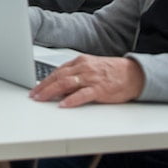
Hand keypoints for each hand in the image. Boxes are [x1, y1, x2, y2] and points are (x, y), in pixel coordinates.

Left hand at [31, 55, 145, 107]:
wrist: (134, 74)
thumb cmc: (112, 72)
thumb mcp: (91, 68)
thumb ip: (76, 74)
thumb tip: (59, 85)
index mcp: (80, 62)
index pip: (57, 71)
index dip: (44, 80)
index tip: (35, 88)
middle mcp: (83, 68)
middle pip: (58, 77)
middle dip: (43, 86)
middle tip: (33, 95)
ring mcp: (91, 78)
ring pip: (66, 84)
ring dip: (51, 92)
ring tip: (41, 99)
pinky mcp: (100, 89)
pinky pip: (82, 95)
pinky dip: (71, 100)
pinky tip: (63, 105)